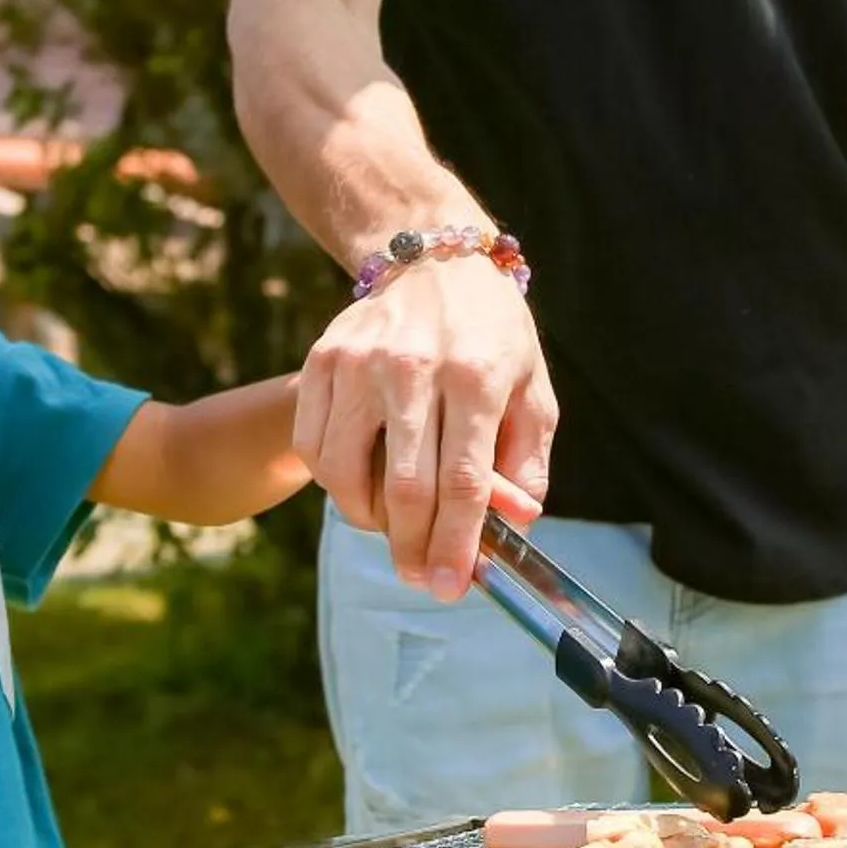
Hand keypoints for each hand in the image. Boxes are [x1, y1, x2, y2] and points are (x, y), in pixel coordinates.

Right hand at [297, 250, 558, 597]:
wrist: (432, 260)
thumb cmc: (491, 336)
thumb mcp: (532, 390)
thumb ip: (527, 461)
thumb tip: (514, 524)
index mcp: (475, 377)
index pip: (462, 482)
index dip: (456, 544)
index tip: (451, 587)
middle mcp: (411, 368)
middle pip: (404, 487)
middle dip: (412, 549)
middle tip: (420, 579)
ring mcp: (358, 363)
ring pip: (346, 474)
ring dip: (370, 520)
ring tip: (394, 527)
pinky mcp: (322, 360)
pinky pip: (314, 447)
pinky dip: (335, 483)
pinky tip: (362, 485)